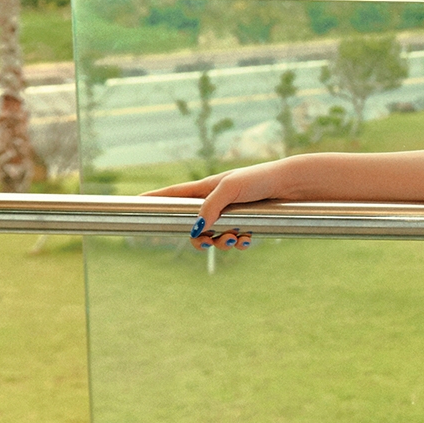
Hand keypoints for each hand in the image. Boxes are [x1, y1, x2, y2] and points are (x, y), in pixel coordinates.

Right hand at [146, 159, 293, 247]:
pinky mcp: (244, 221)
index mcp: (205, 188)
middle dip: (200, 237)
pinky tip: (248, 239)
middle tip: (212, 241)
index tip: (133, 203)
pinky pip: (233, 239)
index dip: (153, 199)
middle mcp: (214, 201)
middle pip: (192, 225)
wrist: (291, 185)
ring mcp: (228, 212)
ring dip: (222, 243)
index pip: (172, 194)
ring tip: (236, 239)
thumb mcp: (230, 189)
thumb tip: (196, 228)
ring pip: (213, 236)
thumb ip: (211, 207)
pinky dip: (238, 242)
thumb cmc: (259, 179)